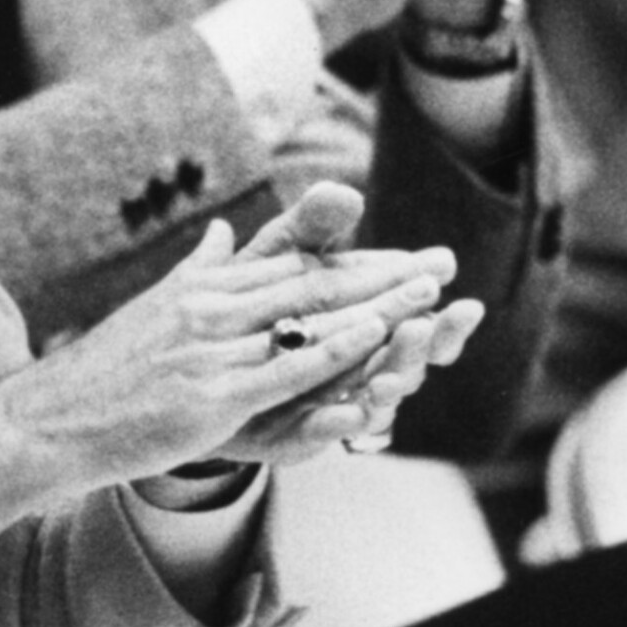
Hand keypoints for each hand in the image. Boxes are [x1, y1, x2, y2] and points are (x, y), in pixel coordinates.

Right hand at [0, 189, 458, 530]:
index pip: (293, 264)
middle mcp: (209, 304)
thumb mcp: (149, 309)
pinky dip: (337, 347)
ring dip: (376, 303)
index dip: (355, 258)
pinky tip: (378, 338)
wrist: (42, 423)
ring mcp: (211, 348)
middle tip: (442, 260)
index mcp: (200, 283)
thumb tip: (221, 235)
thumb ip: (194, 270)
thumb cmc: (95, 378)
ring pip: (309, 316)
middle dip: (384, 272)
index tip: (406, 252)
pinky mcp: (211, 395)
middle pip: (314, 281)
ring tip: (432, 293)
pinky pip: (287, 366)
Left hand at [190, 182, 481, 463]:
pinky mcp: (295, 436)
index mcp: (357, 321)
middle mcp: (354, 365)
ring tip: (398, 371)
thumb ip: (310, 229)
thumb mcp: (272, 259)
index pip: (404, 303)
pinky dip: (340, 424)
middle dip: (429, 337)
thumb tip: (344, 191)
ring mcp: (329, 402)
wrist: (181, 374)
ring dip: (391, 380)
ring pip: (375, 395)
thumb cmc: (241, 307)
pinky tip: (352, 414)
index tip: (446, 262)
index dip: (421, 284)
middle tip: (445, 317)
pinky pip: (323, 433)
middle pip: (405, 353)